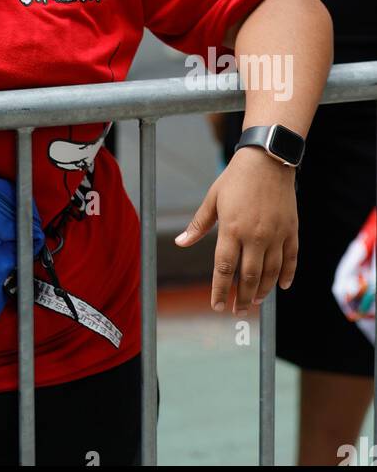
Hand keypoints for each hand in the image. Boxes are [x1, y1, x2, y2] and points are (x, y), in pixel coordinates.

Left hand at [175, 149, 297, 313]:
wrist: (267, 160)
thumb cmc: (235, 178)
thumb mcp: (213, 199)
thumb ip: (198, 225)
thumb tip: (180, 243)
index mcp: (231, 229)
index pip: (224, 268)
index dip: (219, 290)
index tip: (216, 306)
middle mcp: (254, 236)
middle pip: (248, 276)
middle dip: (241, 297)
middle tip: (238, 311)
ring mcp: (275, 234)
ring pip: (270, 272)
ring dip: (262, 290)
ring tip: (255, 301)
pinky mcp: (291, 230)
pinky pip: (291, 259)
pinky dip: (287, 275)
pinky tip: (281, 286)